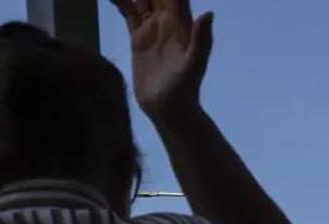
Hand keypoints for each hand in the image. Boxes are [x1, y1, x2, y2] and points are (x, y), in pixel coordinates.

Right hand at [109, 0, 213, 121]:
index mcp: (180, 21)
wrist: (167, 107)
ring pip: (142, 0)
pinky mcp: (138, 40)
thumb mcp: (194, 64)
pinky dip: (121, 3)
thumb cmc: (184, 88)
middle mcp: (167, 20)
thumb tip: (208, 13)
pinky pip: (129, 15)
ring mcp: (152, 29)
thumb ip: (201, 40)